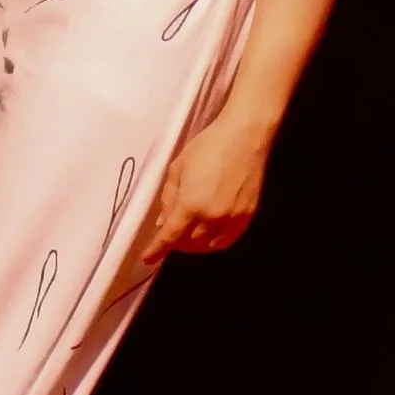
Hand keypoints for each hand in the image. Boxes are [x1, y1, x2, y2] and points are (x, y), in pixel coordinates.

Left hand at [138, 112, 270, 265]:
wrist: (245, 136)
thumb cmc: (208, 146)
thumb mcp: (178, 168)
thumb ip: (169, 198)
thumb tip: (163, 222)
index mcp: (191, 204)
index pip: (169, 237)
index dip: (156, 250)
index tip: (147, 258)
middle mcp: (212, 217)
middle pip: (189, 244)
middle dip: (176, 243)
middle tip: (170, 236)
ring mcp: (232, 218)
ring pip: (208, 246)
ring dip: (194, 245)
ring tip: (188, 237)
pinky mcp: (247, 216)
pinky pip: (228, 239)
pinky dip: (214, 242)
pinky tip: (209, 235)